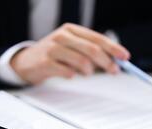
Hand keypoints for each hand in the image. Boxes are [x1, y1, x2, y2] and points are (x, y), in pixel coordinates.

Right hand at [10, 23, 129, 84]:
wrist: (26, 62)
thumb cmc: (53, 55)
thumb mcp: (71, 48)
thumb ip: (89, 52)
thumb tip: (114, 61)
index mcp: (71, 30)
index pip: (97, 38)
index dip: (113, 48)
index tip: (125, 57)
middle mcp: (62, 36)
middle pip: (91, 49)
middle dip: (106, 61)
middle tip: (114, 71)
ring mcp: (53, 48)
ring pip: (80, 60)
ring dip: (89, 70)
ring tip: (88, 73)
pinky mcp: (45, 62)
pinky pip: (66, 71)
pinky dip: (73, 75)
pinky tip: (71, 75)